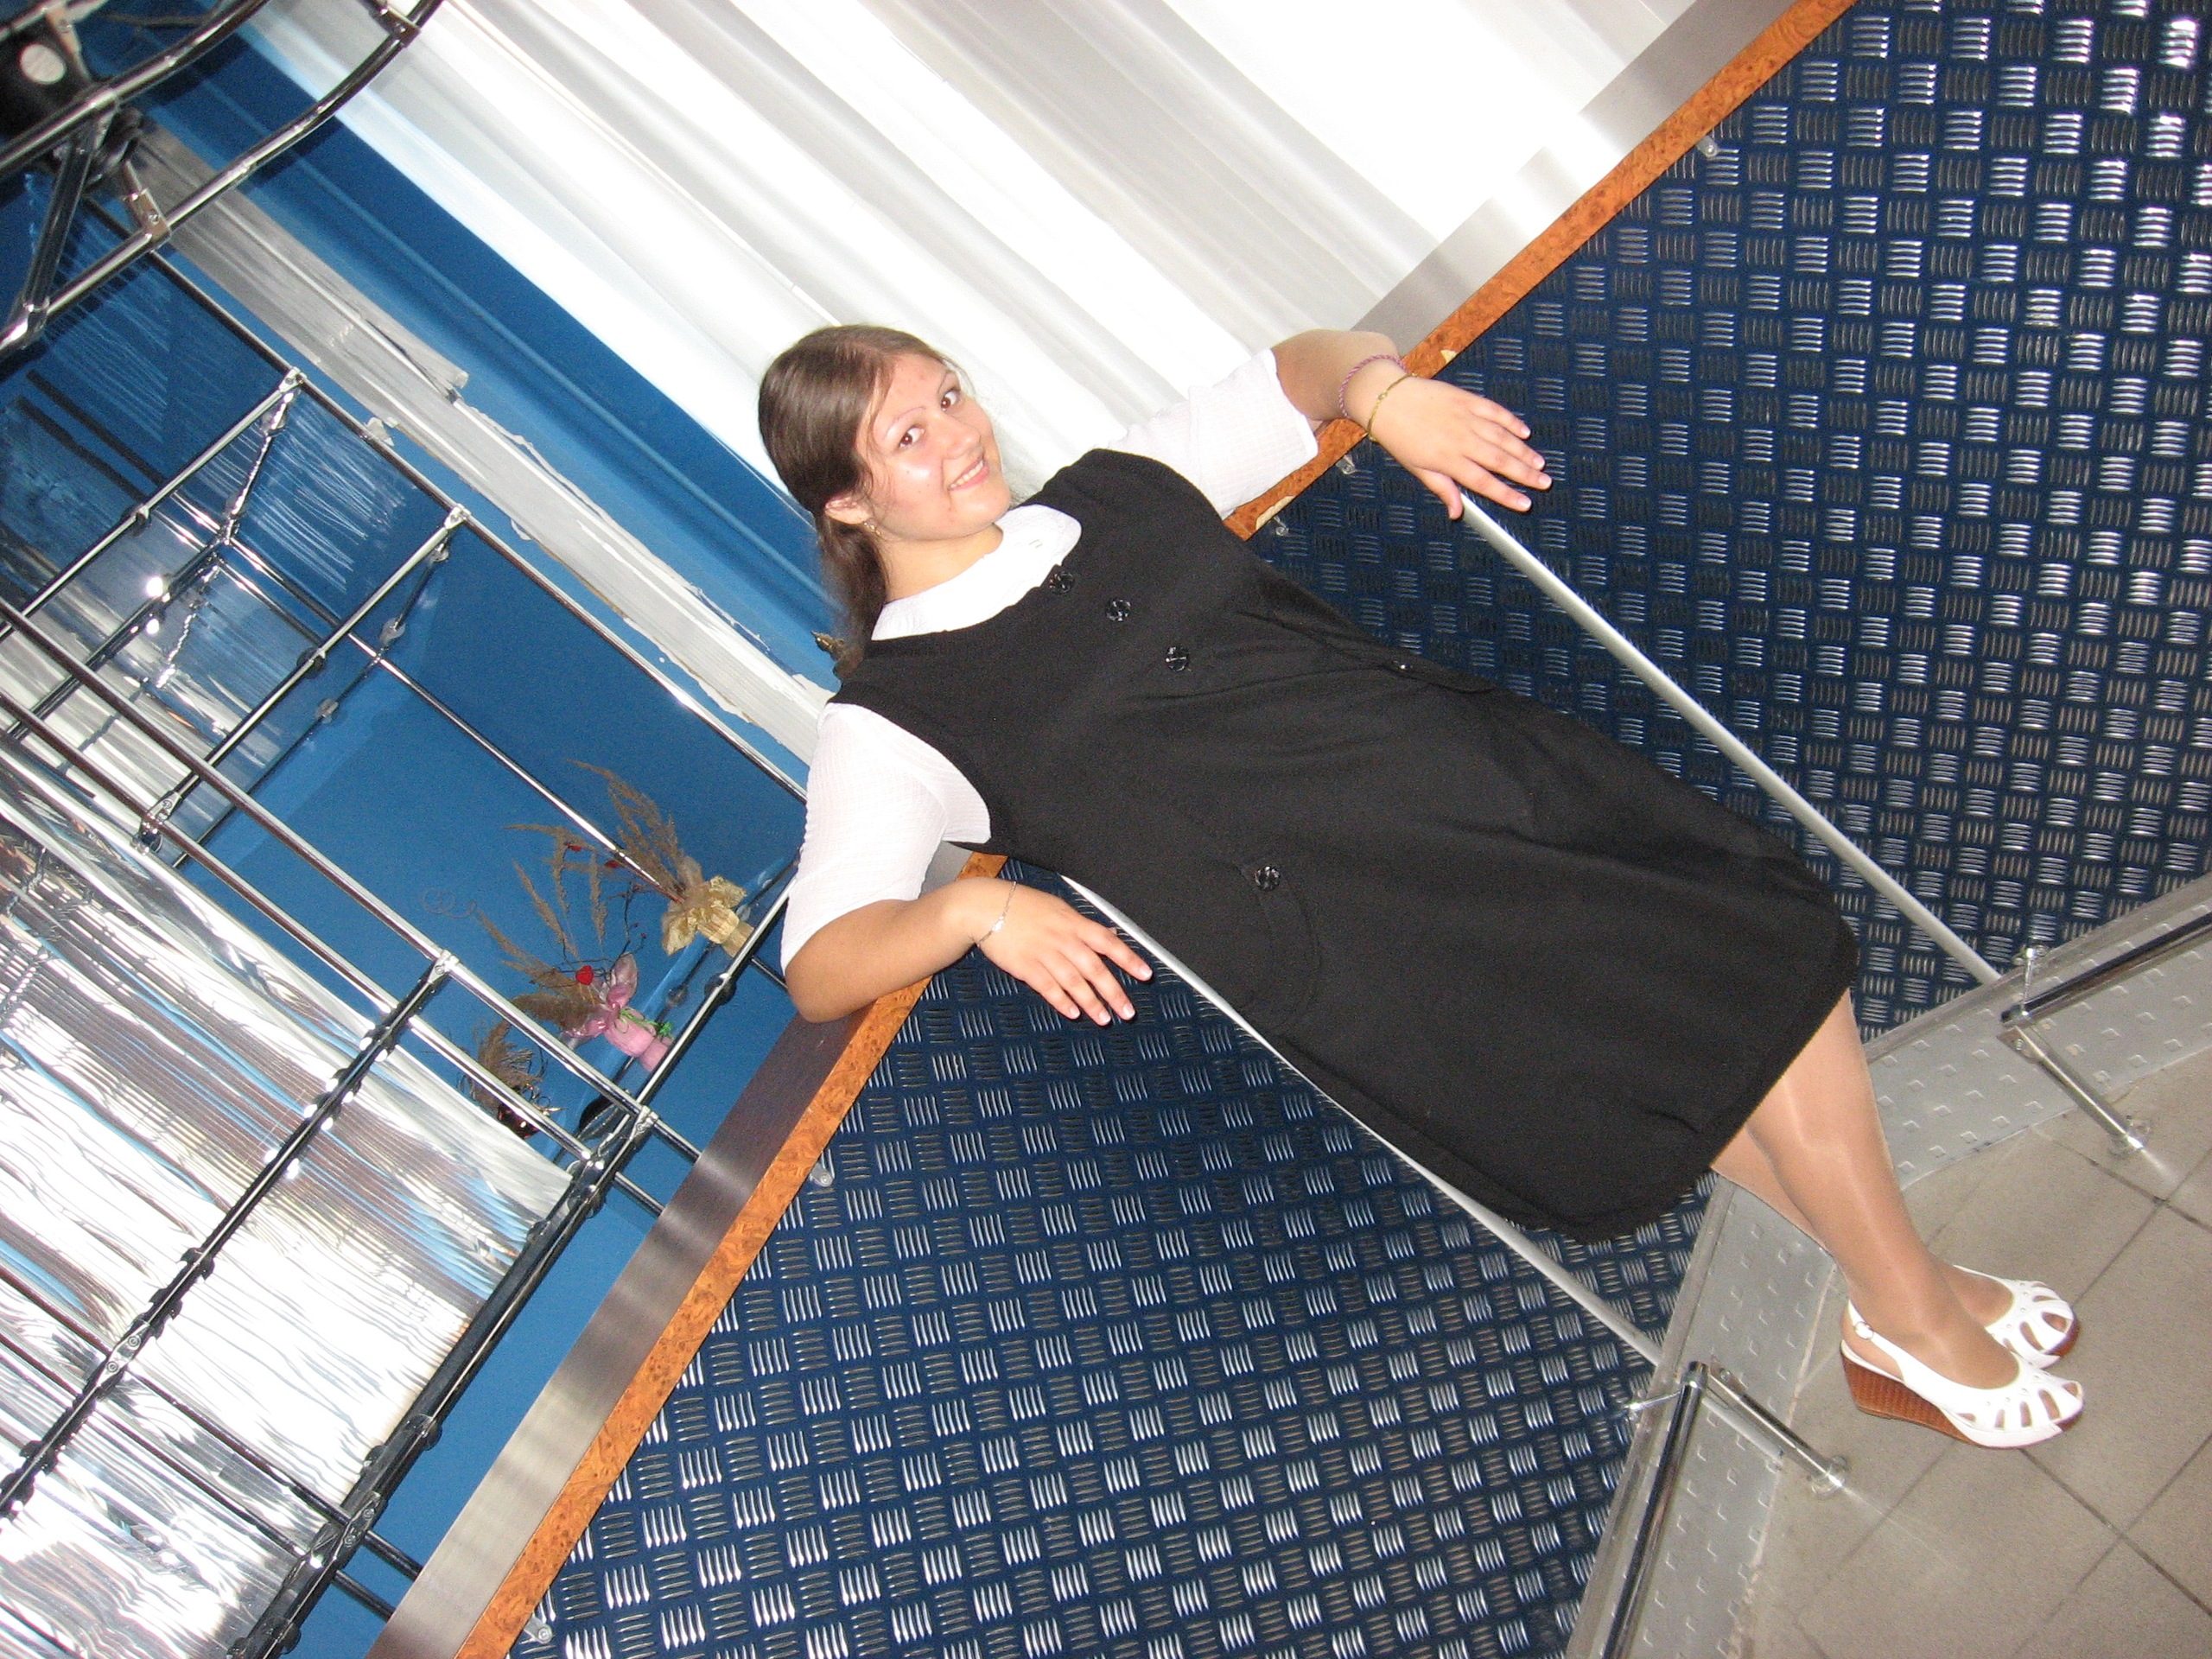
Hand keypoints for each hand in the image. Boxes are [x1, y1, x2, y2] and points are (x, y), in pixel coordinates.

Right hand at [970, 882, 1151, 1022]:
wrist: (986, 906)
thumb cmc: (1023, 906)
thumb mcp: (1057, 908)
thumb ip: (1080, 925)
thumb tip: (1108, 934)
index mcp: (1073, 922)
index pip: (1108, 941)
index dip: (1128, 958)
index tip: (1145, 974)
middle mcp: (1063, 939)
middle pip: (1094, 968)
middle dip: (1113, 992)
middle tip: (1128, 1012)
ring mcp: (1044, 953)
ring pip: (1073, 982)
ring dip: (1091, 1003)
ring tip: (1104, 1019)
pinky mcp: (1025, 966)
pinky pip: (1047, 987)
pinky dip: (1061, 1001)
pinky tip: (1073, 1013)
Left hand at [1354, 371, 1551, 516]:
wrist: (1388, 399)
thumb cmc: (1400, 437)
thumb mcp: (1417, 468)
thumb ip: (1442, 488)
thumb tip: (1456, 512)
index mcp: (1448, 460)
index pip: (1483, 482)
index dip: (1506, 495)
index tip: (1524, 504)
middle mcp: (1461, 439)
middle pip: (1500, 460)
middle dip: (1525, 474)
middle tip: (1544, 483)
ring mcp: (1467, 417)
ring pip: (1503, 437)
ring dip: (1523, 451)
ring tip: (1539, 463)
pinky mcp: (1468, 399)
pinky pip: (1496, 412)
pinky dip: (1512, 422)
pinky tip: (1524, 432)